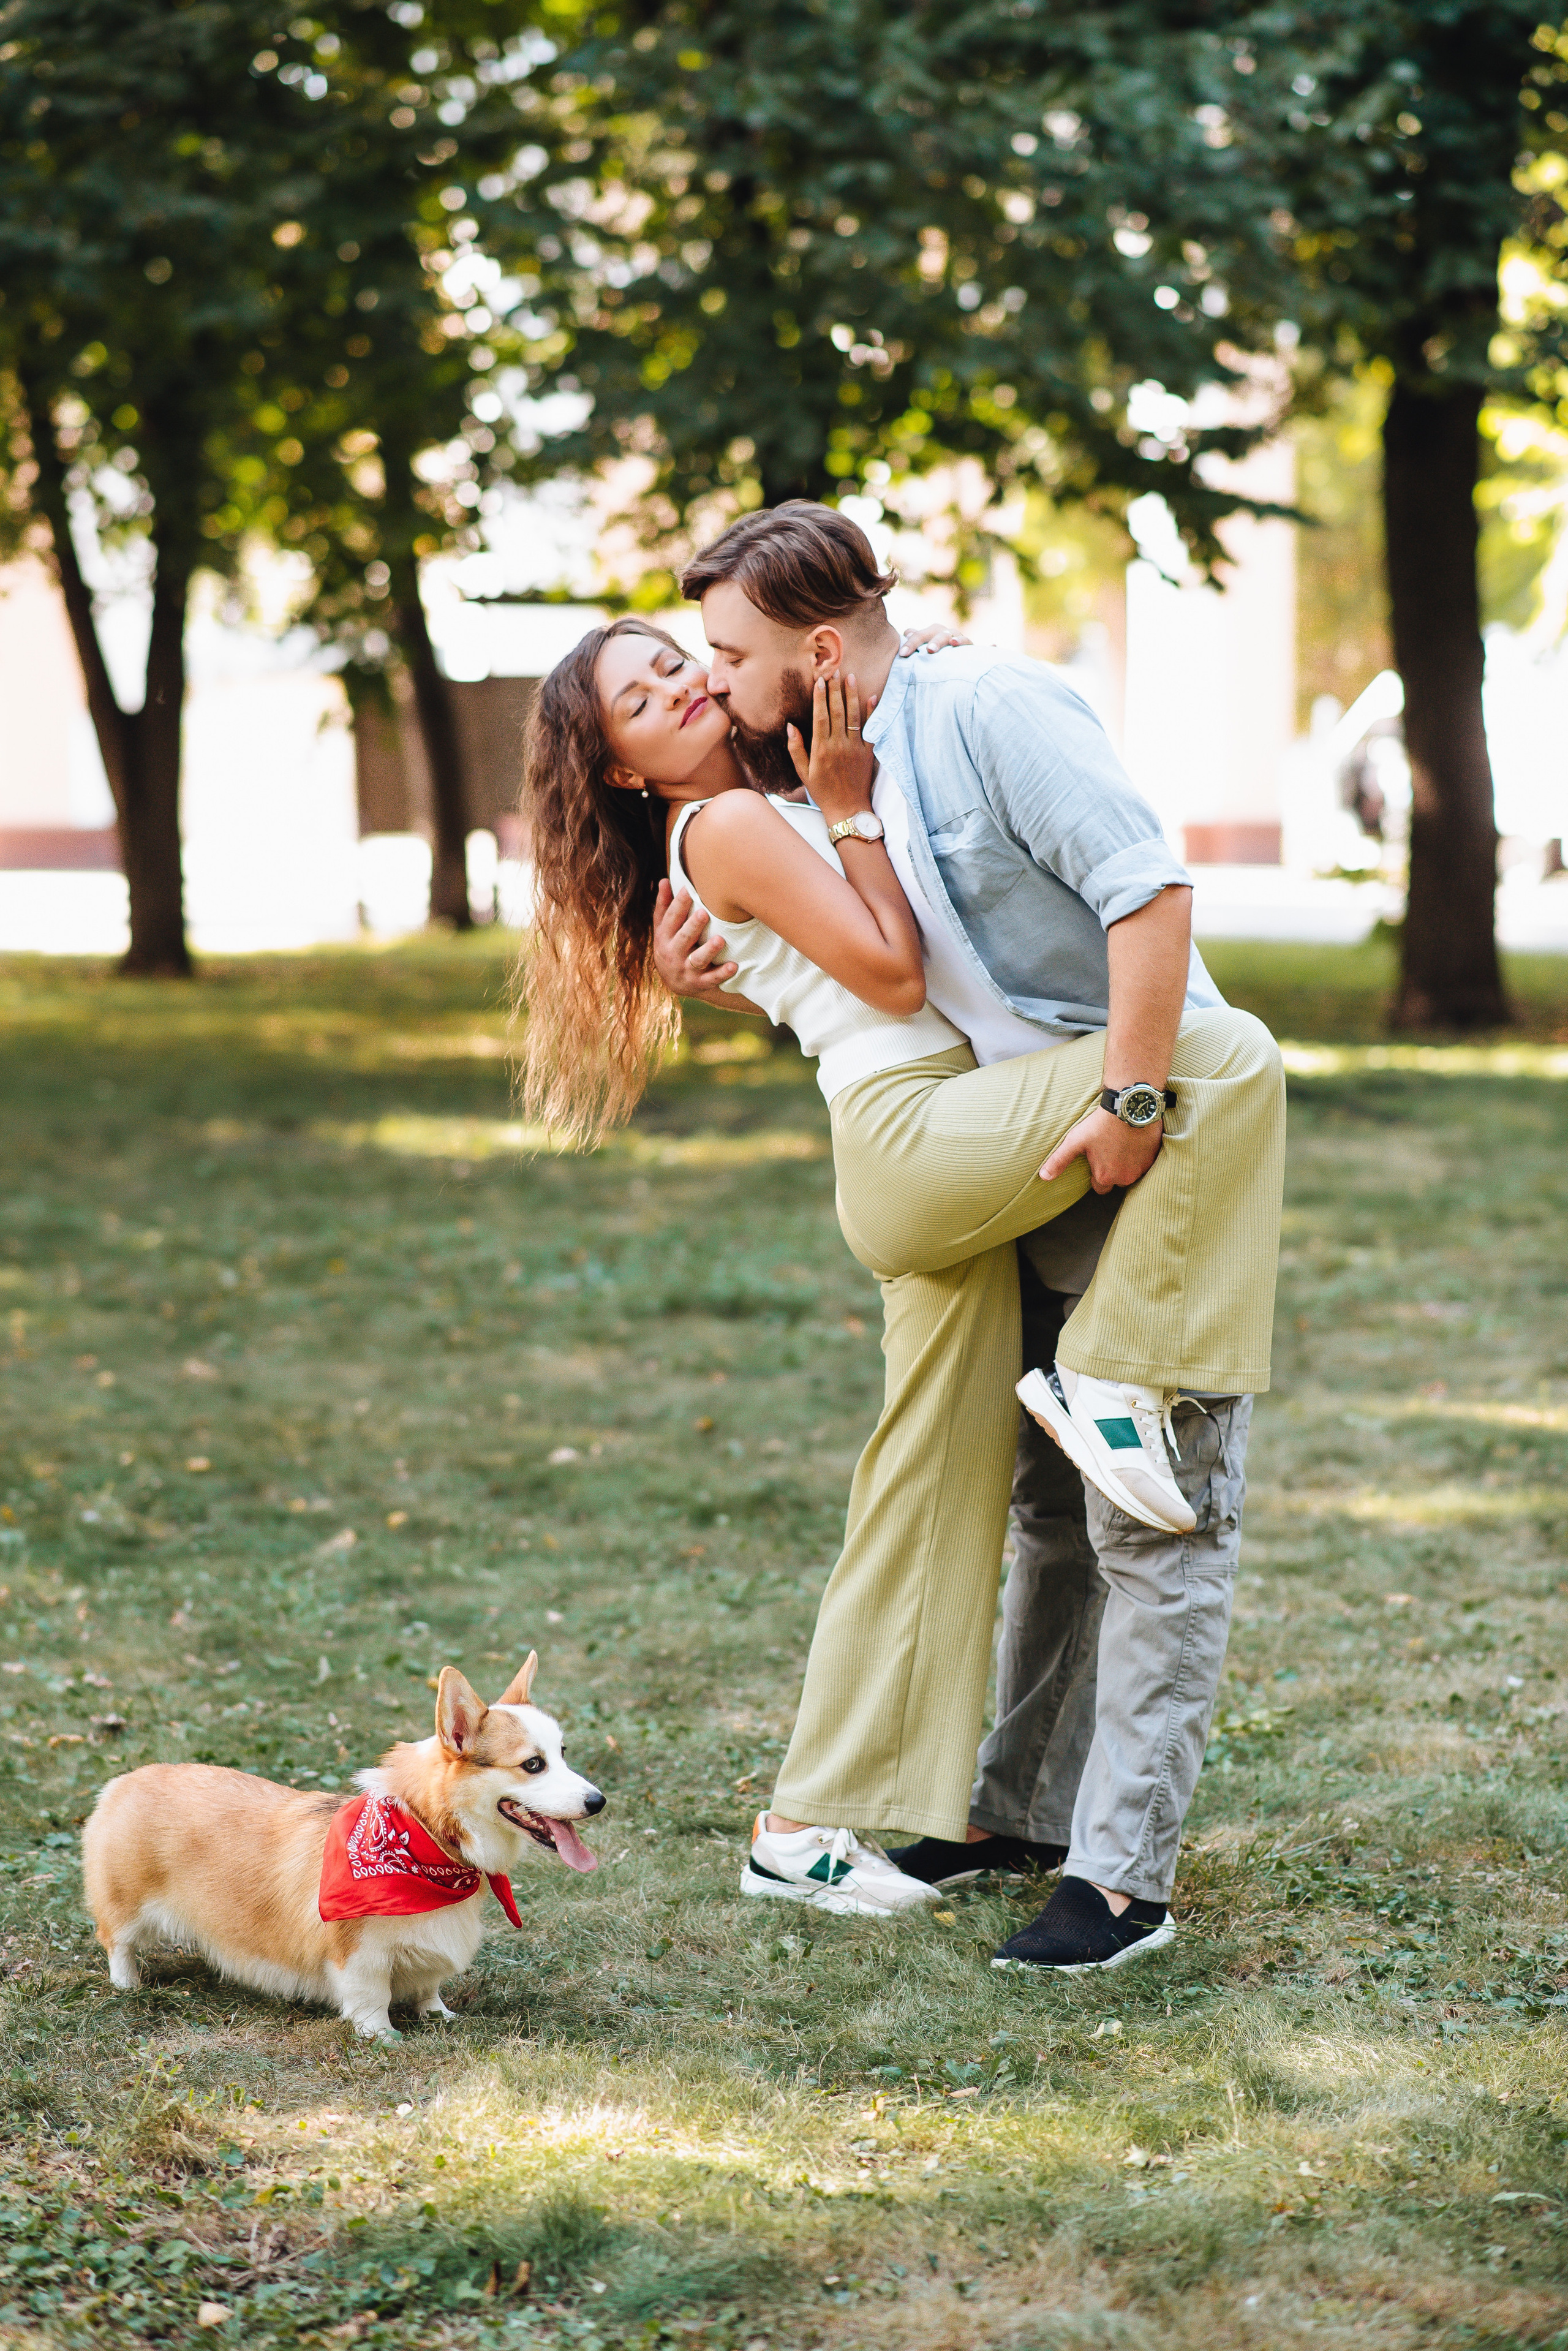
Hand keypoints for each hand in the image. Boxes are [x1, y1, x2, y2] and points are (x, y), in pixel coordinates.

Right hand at [652, 879, 739, 1000]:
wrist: (674, 982)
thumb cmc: (671, 945)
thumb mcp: (663, 928)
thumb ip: (665, 906)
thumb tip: (664, 880)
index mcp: (664, 937)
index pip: (671, 919)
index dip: (679, 905)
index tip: (688, 890)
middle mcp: (673, 953)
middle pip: (684, 938)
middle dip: (693, 927)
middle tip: (704, 914)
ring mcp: (686, 969)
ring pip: (698, 959)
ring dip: (709, 950)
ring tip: (720, 940)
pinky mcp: (699, 983)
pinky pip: (712, 979)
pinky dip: (722, 974)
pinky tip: (734, 966)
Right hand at [786, 672, 875, 815]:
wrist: (848, 810)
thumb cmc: (822, 792)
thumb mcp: (803, 773)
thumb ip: (796, 749)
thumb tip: (790, 726)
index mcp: (821, 750)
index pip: (820, 717)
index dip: (820, 697)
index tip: (820, 680)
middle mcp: (839, 746)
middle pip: (837, 712)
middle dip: (835, 689)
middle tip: (834, 670)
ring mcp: (855, 749)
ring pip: (854, 717)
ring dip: (852, 695)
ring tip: (851, 677)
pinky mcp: (868, 753)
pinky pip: (871, 730)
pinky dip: (872, 713)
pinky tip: (872, 697)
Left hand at [898, 623, 971, 655]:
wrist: (962, 661)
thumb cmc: (939, 657)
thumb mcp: (926, 650)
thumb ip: (917, 641)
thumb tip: (907, 632)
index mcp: (930, 633)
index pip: (917, 635)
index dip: (909, 644)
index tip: (902, 655)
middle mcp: (942, 632)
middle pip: (930, 632)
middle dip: (921, 640)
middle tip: (912, 650)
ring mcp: (955, 636)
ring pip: (946, 635)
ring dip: (938, 641)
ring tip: (930, 649)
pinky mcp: (968, 644)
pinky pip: (965, 640)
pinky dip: (960, 641)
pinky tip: (954, 643)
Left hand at [1041, 1107, 1162, 1194]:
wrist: (1130, 1107)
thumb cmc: (1101, 1124)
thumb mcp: (1075, 1141)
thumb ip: (1059, 1160)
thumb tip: (1044, 1177)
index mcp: (1105, 1176)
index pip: (1099, 1187)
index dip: (1097, 1174)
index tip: (1097, 1160)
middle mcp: (1124, 1177)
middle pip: (1117, 1180)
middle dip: (1113, 1170)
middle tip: (1110, 1151)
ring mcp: (1141, 1168)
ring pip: (1132, 1173)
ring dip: (1128, 1164)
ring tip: (1122, 1145)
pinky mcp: (1153, 1157)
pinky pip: (1146, 1163)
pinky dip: (1141, 1156)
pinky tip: (1134, 1142)